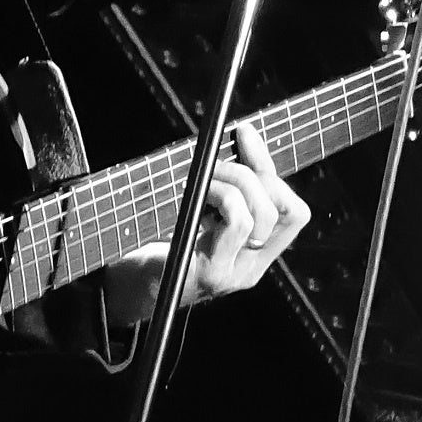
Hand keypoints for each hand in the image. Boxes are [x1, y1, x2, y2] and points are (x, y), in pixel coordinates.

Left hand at [103, 119, 310, 329]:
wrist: (127, 287)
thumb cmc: (157, 243)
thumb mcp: (198, 211)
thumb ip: (224, 186)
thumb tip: (244, 134)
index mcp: (255, 257)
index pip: (295, 213)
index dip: (272, 171)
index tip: (244, 137)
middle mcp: (251, 270)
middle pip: (282, 210)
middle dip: (251, 173)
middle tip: (216, 163)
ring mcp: (234, 275)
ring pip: (259, 216)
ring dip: (233, 184)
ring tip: (204, 181)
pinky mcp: (212, 274)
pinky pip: (237, 225)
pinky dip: (221, 197)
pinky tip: (197, 198)